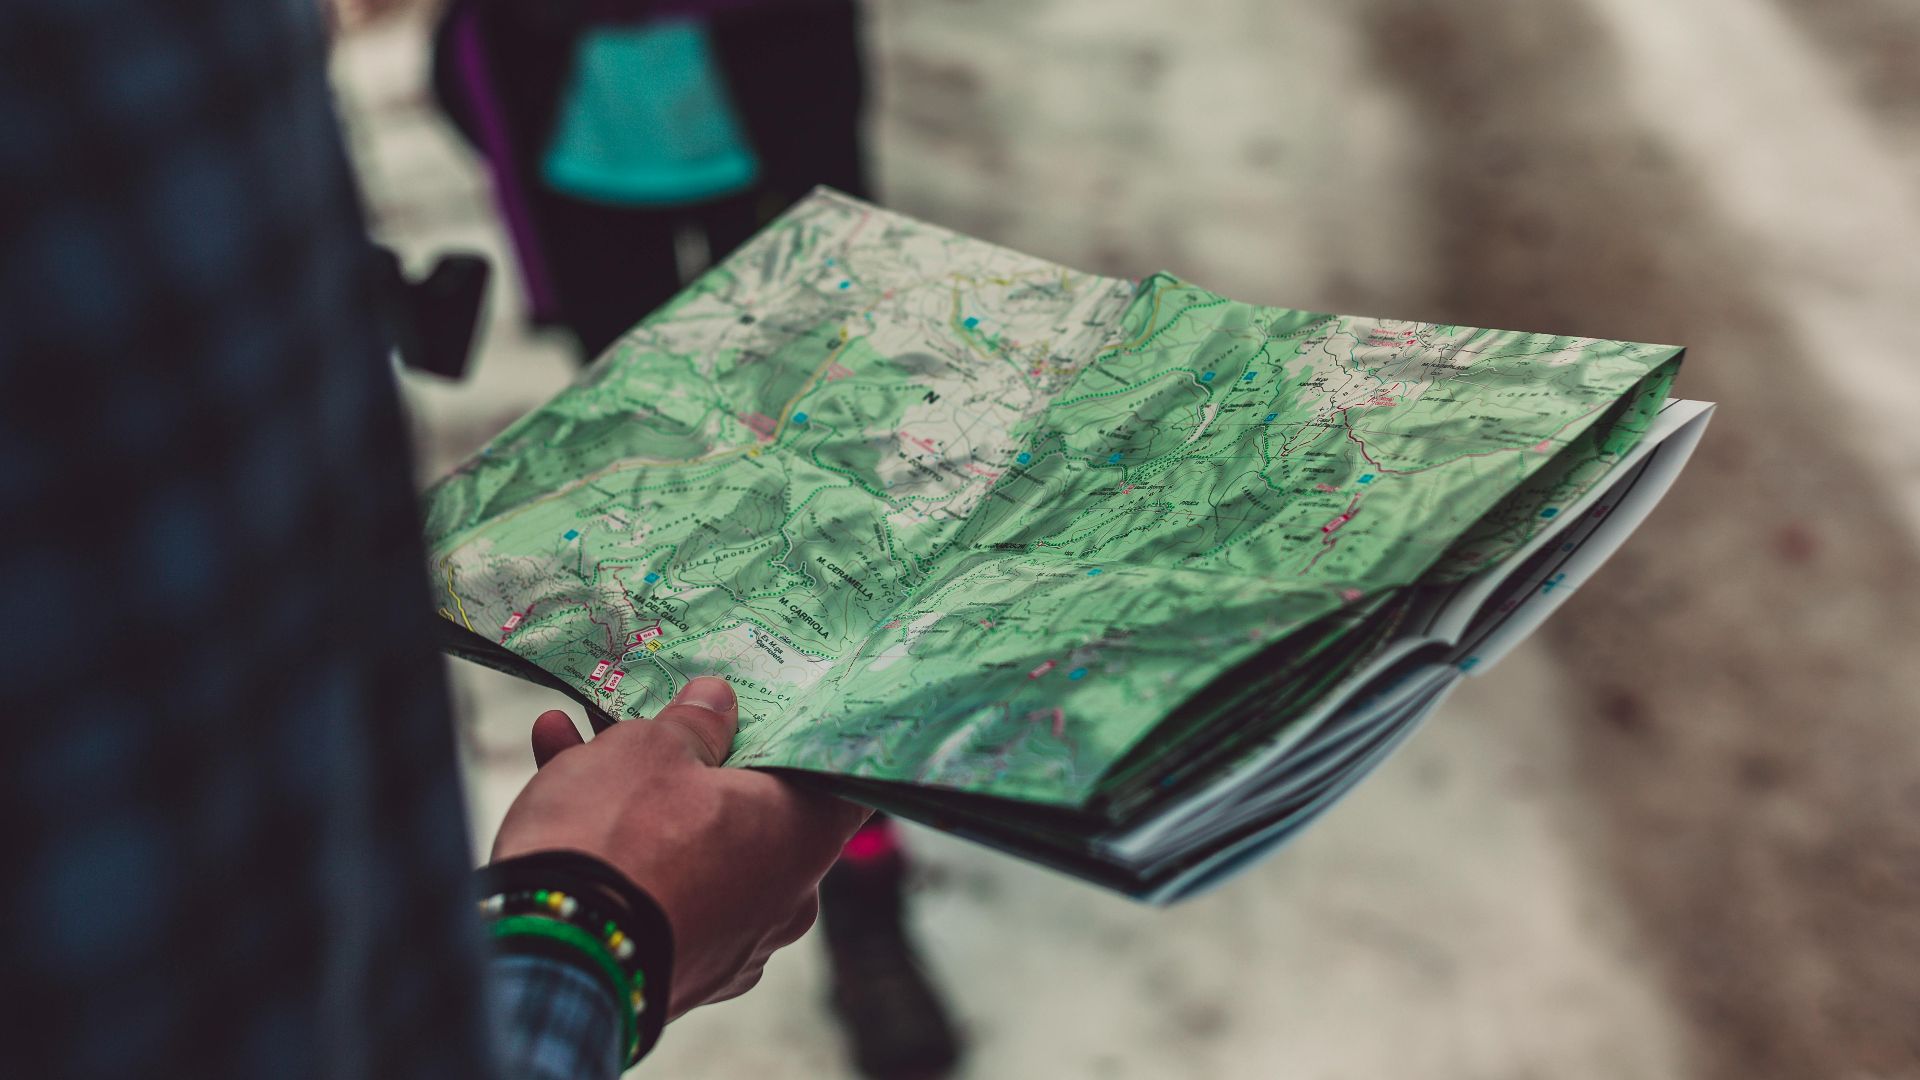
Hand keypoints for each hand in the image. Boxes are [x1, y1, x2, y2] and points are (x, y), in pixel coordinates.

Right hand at [491, 677, 868, 1017]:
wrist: (551, 958)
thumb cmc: (622, 838)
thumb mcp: (653, 750)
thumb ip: (694, 723)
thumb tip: (718, 704)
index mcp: (803, 838)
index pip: (839, 782)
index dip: (809, 740)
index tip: (781, 709)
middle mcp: (783, 901)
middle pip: (747, 809)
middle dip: (693, 761)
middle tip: (653, 719)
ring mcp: (728, 946)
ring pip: (689, 846)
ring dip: (635, 795)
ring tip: (573, 735)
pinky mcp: (672, 971)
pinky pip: (656, 890)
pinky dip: (619, 848)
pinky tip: (554, 788)